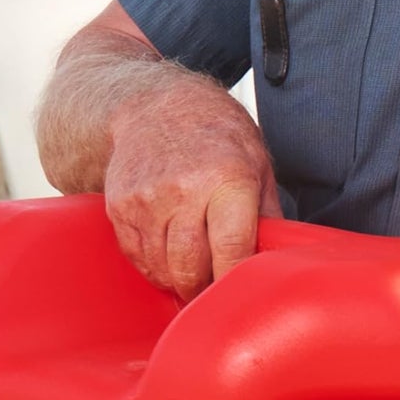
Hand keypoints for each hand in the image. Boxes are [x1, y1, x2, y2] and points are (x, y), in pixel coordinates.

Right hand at [102, 76, 280, 299]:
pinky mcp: (120, 207)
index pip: (231, 252)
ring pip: (162, 269)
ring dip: (179, 282)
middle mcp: (183, 190)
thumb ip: (268, 214)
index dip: (235, 281)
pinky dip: (155, 268)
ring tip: (194, 276)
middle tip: (216, 291)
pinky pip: (138, 258)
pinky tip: (169, 259)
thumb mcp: (257, 163)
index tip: (240, 294)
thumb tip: (279, 261)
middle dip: (206, 290)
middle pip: (191, 269)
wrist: (155, 105)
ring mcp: (146, 200)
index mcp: (226, 179)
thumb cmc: (215, 134)